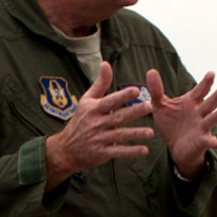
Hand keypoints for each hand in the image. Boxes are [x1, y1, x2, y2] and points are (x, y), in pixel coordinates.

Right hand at [42, 61, 154, 188]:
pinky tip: (144, 150)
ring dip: (136, 134)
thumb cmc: (80, 120)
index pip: (110, 101)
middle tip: (150, 106)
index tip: (136, 91)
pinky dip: (131, 152)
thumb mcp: (86, 100)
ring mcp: (99, 139)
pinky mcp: (102, 153)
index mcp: (93, 109)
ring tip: (150, 132)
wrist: (66, 148)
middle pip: (118, 117)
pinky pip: (118, 152)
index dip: (123, 96)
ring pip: (120, 135)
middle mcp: (96, 124)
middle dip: (134, 112)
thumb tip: (106, 63)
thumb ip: (100, 83)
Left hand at [146, 68, 216, 179]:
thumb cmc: (170, 123)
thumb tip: (151, 71)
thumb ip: (157, 90)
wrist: (175, 146)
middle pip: (209, 103)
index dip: (206, 82)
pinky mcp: (201, 141)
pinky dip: (213, 142)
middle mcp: (200, 112)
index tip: (211, 74)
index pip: (200, 90)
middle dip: (215, 97)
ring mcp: (202, 127)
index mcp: (192, 102)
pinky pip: (208, 141)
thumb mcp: (160, 106)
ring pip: (211, 119)